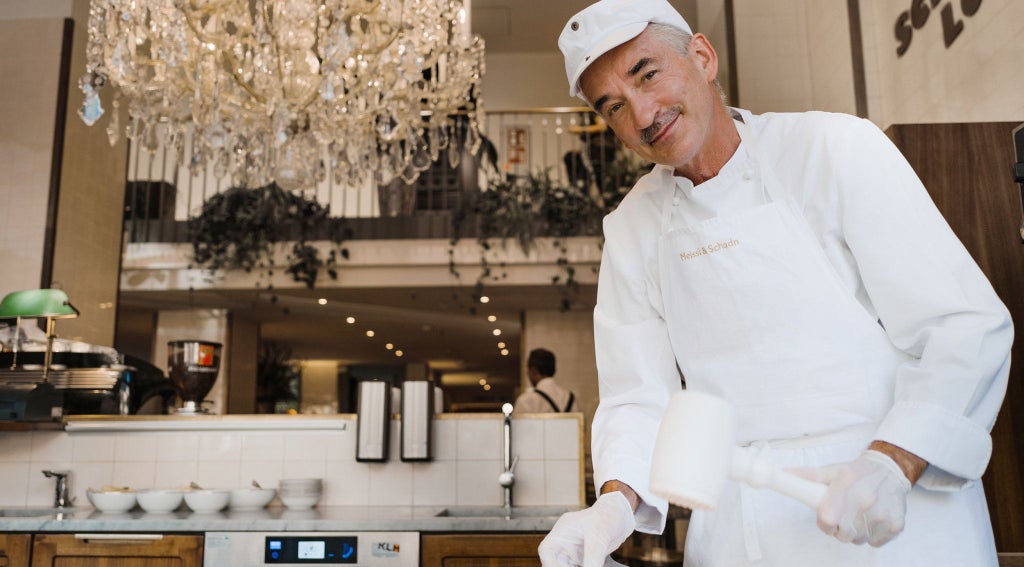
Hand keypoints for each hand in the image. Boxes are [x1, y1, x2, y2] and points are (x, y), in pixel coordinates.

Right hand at [538, 491, 634, 566]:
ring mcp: (574, 550)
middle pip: (555, 561)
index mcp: (562, 531)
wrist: (620, 515)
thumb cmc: (608, 517)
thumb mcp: (599, 536)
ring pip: (566, 566)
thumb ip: (593, 556)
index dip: (550, 563)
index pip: (547, 550)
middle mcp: (565, 542)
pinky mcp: (584, 557)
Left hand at [792, 450, 911, 546]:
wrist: (891, 470)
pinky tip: (872, 518)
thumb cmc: (857, 472)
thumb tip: (784, 474)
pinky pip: (875, 542)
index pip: (827, 520)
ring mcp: (882, 515)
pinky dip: (871, 534)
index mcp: (846, 487)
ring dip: (855, 531)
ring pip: (858, 540)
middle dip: (839, 527)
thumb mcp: (831, 470)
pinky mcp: (896, 526)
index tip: (826, 516)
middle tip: (843, 513)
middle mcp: (866, 501)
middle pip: (842, 534)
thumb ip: (807, 476)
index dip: (823, 522)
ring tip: (858, 513)